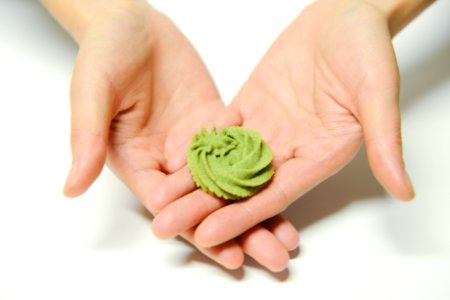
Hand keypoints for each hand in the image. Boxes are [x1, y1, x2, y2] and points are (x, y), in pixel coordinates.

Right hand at [58, 1, 298, 270]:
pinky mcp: (215, 122)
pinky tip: (289, 182)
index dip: (198, 229)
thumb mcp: (92, 93)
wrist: (133, 23)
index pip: (169, 206)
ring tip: (288, 236)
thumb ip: (85, 138)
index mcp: (137, 161)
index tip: (228, 253)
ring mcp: (195, 141)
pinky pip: (240, 145)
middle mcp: (168, 159)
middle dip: (239, 230)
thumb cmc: (104, 53)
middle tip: (272, 256)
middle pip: (205, 202)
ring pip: (228, 181)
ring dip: (257, 206)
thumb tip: (70, 188)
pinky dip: (261, 165)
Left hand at [153, 0, 414, 250]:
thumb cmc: (365, 48)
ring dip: (193, 183)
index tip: (208, 235)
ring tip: (159, 199)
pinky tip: (170, 159)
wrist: (343, 14)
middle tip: (167, 226)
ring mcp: (267, 131)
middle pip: (243, 187)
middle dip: (205, 209)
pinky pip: (220, 133)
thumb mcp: (377, 91)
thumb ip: (385, 140)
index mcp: (319, 155)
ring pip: (225, 164)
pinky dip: (197, 147)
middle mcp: (290, 150)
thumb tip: (405, 190)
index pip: (276, 195)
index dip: (242, 217)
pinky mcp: (250, 109)